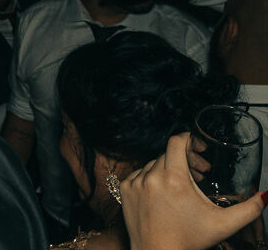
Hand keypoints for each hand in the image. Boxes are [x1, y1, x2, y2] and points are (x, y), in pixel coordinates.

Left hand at [121, 133, 266, 249]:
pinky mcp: (125, 189)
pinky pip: (140, 175)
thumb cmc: (189, 240)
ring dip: (168, 170)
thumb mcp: (223, 224)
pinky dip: (152, 180)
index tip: (198, 146)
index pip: (176, 141)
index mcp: (173, 178)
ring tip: (183, 186)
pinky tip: (164, 193)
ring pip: (154, 164)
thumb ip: (249, 209)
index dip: (188, 140)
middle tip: (200, 173)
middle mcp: (151, 176)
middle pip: (168, 154)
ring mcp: (135, 182)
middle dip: (185, 159)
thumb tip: (266, 195)